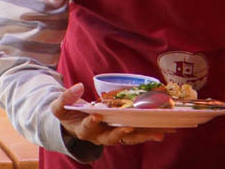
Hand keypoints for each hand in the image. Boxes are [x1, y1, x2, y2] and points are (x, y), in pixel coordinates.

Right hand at [50, 83, 173, 146]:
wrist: (74, 124)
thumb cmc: (68, 114)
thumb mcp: (59, 107)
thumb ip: (65, 98)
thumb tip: (78, 86)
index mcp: (83, 130)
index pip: (87, 128)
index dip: (91, 122)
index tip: (97, 115)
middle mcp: (99, 136)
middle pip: (112, 138)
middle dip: (123, 133)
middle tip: (131, 126)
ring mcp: (113, 135)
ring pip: (129, 138)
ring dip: (144, 135)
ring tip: (160, 132)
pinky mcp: (123, 131)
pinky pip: (137, 133)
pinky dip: (150, 131)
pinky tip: (165, 128)